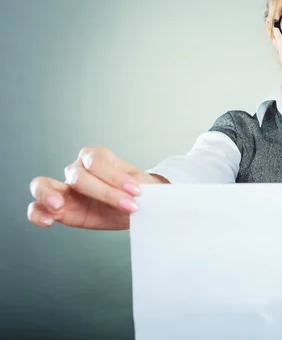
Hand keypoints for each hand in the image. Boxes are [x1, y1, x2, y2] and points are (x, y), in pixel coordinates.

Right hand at [27, 146, 164, 229]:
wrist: (137, 207)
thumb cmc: (140, 191)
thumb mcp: (146, 184)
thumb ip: (142, 186)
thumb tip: (143, 193)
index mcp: (98, 157)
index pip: (98, 161)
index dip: (115, 177)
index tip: (137, 191)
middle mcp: (78, 170)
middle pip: (78, 175)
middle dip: (103, 192)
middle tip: (127, 205)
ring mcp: (66, 190)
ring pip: (43, 184)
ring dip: (48, 194)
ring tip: (59, 206)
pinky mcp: (61, 210)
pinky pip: (38, 208)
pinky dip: (38, 213)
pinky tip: (47, 221)